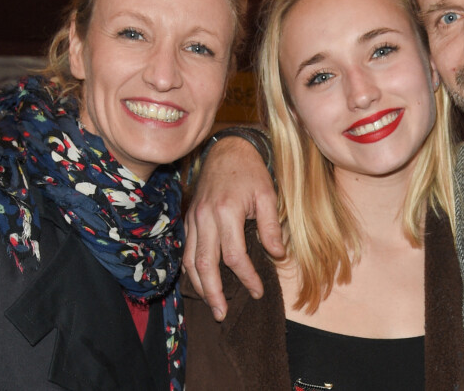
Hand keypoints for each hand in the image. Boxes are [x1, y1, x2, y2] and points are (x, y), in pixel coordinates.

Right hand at [183, 135, 282, 320]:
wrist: (227, 150)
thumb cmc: (250, 171)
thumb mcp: (268, 194)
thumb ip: (271, 226)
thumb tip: (277, 255)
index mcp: (226, 212)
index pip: (234, 256)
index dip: (247, 277)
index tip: (257, 290)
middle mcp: (205, 217)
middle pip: (205, 264)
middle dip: (213, 293)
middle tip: (222, 313)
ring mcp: (194, 218)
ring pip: (191, 260)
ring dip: (199, 285)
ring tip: (210, 304)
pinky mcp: (190, 217)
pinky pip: (187, 248)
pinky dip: (191, 268)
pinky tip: (199, 280)